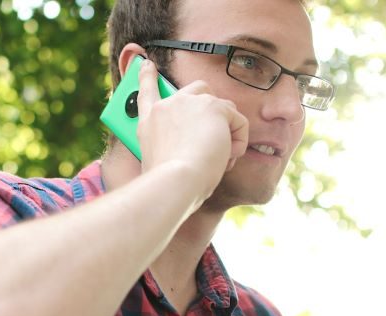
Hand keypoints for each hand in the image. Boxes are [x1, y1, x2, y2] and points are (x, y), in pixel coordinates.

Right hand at [135, 59, 248, 198]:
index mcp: (149, 122)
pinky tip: (227, 157)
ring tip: (220, 158)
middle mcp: (167, 107)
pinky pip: (238, 121)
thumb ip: (171, 147)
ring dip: (228, 133)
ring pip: (224, 109)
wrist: (175, 182)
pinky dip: (239, 141)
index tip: (146, 63)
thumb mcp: (159, 162)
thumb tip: (197, 148)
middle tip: (217, 133)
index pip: (147, 92)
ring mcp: (189, 103)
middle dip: (212, 106)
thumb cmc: (169, 182)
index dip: (147, 76)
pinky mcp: (213, 107)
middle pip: (198, 90)